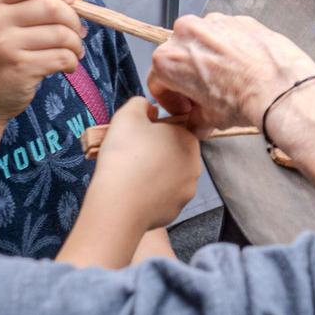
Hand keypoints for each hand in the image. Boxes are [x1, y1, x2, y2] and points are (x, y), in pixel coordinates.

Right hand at [0, 0, 86, 123]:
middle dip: (74, 20)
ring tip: (73, 52)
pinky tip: (67, 66)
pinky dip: (72, 62)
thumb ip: (40, 4)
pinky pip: (62, 57)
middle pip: (52, 6)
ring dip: (76, 45)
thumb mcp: (10, 26)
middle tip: (78, 33)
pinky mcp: (20, 68)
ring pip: (61, 34)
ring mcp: (6, 45)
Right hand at [86, 97, 202, 227]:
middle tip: (132, 156)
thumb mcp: (128, 114)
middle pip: (174, 153)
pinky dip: (152, 195)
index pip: (174, 130)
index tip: (136, 139)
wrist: (118, 202)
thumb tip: (151, 111)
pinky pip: (164, 197)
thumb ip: (141, 104)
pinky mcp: (176, 211)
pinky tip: (135, 194)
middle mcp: (195, 165)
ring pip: (170, 177)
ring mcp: (188, 191)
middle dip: (156, 154)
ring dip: (155, 175)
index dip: (154, 132)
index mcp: (189, 139)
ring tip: (131, 177)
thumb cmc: (125, 153)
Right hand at [147, 12, 314, 130]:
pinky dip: (232, 48)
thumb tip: (198, 122)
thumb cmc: (241, 100)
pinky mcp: (239, 19)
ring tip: (229, 80)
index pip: (158, 81)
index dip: (170, 99)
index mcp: (169, 59)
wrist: (278, 87)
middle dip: (189, 76)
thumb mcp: (210, 119)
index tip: (184, 108)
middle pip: (180, 56)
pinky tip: (245, 67)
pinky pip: (229, 35)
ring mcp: (214, 22)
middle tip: (206, 95)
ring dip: (211, 58)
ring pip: (204, 41)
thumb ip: (195, 119)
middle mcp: (186, 33)